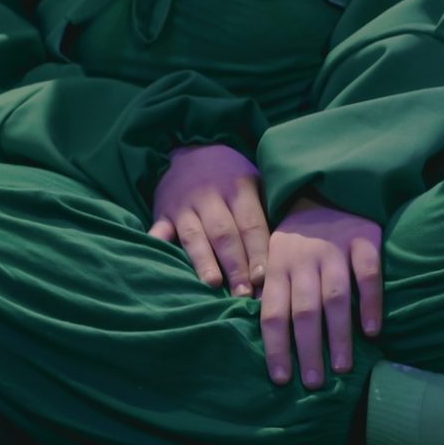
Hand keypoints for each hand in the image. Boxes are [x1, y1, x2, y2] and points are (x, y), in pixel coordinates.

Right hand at [148, 144, 268, 297]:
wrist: (191, 151)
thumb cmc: (231, 176)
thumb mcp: (254, 181)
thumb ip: (267, 209)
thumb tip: (285, 250)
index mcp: (239, 188)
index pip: (251, 225)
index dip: (257, 252)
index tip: (264, 278)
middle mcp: (211, 196)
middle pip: (225, 234)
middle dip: (235, 265)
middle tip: (244, 294)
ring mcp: (184, 206)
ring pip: (194, 236)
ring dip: (204, 261)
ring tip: (213, 284)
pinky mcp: (163, 213)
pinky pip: (159, 231)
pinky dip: (158, 245)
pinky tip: (161, 262)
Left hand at [263, 196, 383, 388]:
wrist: (326, 185)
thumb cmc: (298, 234)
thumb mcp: (274, 255)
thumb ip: (270, 290)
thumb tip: (262, 334)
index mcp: (278, 266)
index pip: (273, 313)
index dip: (276, 347)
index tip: (281, 379)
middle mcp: (304, 260)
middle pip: (305, 311)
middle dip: (308, 350)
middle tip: (314, 383)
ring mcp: (335, 249)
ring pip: (335, 297)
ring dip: (338, 335)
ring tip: (342, 367)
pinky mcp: (364, 239)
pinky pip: (368, 274)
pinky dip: (370, 302)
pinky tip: (372, 331)